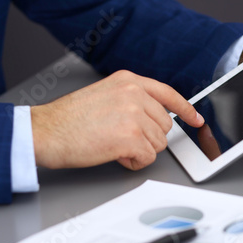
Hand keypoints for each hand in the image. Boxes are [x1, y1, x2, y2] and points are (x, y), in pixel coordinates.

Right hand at [31, 70, 203, 170]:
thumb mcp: (105, 94)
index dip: (186, 109)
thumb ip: (132, 99)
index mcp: (129, 81)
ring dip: (139, 150)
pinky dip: (133, 162)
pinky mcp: (131, 136)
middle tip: (122, 138)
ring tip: (114, 144)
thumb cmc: (69, 119)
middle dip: (148, 137)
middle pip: (164, 125)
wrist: (46, 132)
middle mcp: (134, 93)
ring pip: (158, 143)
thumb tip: (155, 117)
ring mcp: (134, 114)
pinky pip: (147, 157)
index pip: (168, 94)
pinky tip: (115, 154)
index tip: (196, 119)